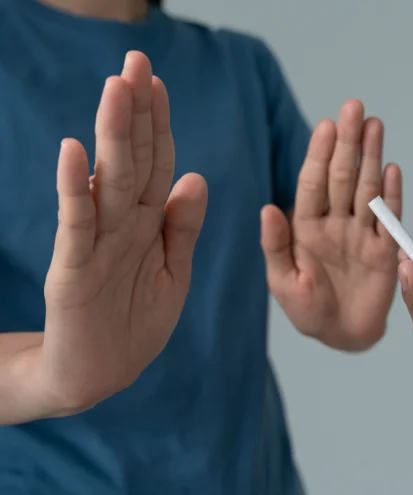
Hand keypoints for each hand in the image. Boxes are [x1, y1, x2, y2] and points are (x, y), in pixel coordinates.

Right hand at [25, 51, 206, 413]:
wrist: (102, 372)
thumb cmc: (138, 321)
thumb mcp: (174, 272)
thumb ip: (184, 228)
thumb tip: (197, 178)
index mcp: (150, 223)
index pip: (158, 163)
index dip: (161, 125)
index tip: (159, 83)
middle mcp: (123, 223)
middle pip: (133, 159)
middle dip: (137, 113)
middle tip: (136, 63)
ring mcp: (95, 242)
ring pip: (107, 180)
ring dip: (112, 135)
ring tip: (115, 90)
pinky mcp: (73, 270)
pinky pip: (76, 224)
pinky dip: (75, 189)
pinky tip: (73, 153)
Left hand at [260, 100, 401, 350]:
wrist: (343, 336)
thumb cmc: (308, 311)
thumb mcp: (283, 283)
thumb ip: (276, 246)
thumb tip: (267, 208)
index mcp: (307, 228)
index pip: (313, 184)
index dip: (319, 155)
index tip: (325, 126)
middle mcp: (336, 223)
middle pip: (343, 177)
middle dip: (348, 142)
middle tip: (353, 107)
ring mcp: (362, 234)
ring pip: (367, 188)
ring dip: (371, 157)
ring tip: (375, 124)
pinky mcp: (386, 250)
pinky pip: (390, 219)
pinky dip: (392, 195)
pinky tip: (392, 169)